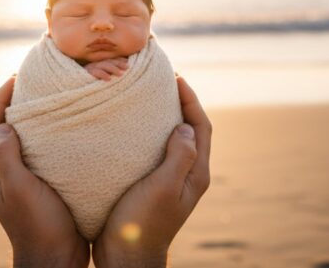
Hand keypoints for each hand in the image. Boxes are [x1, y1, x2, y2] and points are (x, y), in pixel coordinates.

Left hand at [0, 77, 89, 267]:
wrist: (55, 259)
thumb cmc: (38, 225)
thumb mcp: (20, 188)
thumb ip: (6, 156)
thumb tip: (2, 124)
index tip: (16, 76)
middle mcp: (0, 172)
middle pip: (0, 127)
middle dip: (12, 101)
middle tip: (32, 80)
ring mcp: (18, 179)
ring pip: (18, 137)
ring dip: (28, 116)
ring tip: (47, 96)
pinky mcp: (37, 184)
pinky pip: (35, 150)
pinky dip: (43, 133)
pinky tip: (61, 127)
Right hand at [85, 57, 128, 80]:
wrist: (75, 83)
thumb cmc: (90, 81)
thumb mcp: (101, 75)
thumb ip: (109, 72)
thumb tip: (122, 71)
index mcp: (100, 63)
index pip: (111, 59)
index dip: (120, 60)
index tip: (128, 62)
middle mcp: (96, 63)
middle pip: (109, 61)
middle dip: (119, 64)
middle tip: (127, 67)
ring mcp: (91, 67)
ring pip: (104, 65)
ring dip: (113, 69)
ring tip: (121, 74)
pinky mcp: (86, 73)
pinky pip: (95, 72)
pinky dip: (102, 75)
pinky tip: (109, 78)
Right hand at [92, 76, 211, 267]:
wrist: (126, 257)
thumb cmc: (143, 224)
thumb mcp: (163, 187)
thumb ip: (180, 156)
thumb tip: (186, 126)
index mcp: (197, 174)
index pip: (202, 127)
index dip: (192, 100)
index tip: (177, 78)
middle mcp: (188, 175)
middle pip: (192, 130)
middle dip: (181, 103)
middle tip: (162, 81)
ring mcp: (171, 180)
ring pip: (174, 139)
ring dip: (165, 116)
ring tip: (147, 97)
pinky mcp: (153, 184)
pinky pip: (157, 150)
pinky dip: (150, 133)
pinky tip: (132, 127)